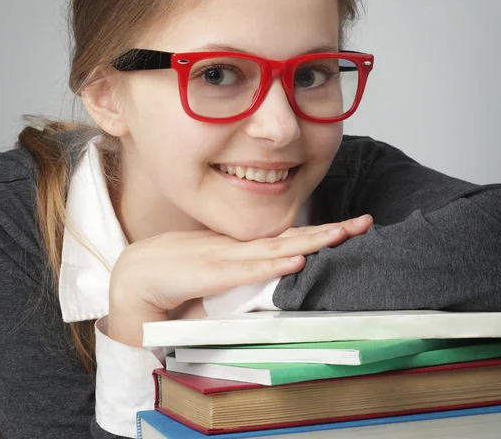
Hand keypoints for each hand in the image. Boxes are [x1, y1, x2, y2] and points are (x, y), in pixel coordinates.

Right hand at [109, 215, 372, 320]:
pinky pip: (248, 269)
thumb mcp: (220, 276)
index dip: (321, 234)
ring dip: (311, 242)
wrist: (137, 277)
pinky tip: (295, 261)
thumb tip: (274, 277)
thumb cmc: (178, 275)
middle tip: (364, 222)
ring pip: (277, 249)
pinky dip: (272, 265)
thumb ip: (245, 276)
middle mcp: (242, 249)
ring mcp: (228, 257)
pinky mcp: (212, 271)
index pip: (291, 240)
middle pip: (294, 238)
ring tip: (342, 234)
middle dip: (330, 231)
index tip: (350, 228)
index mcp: (245, 250)